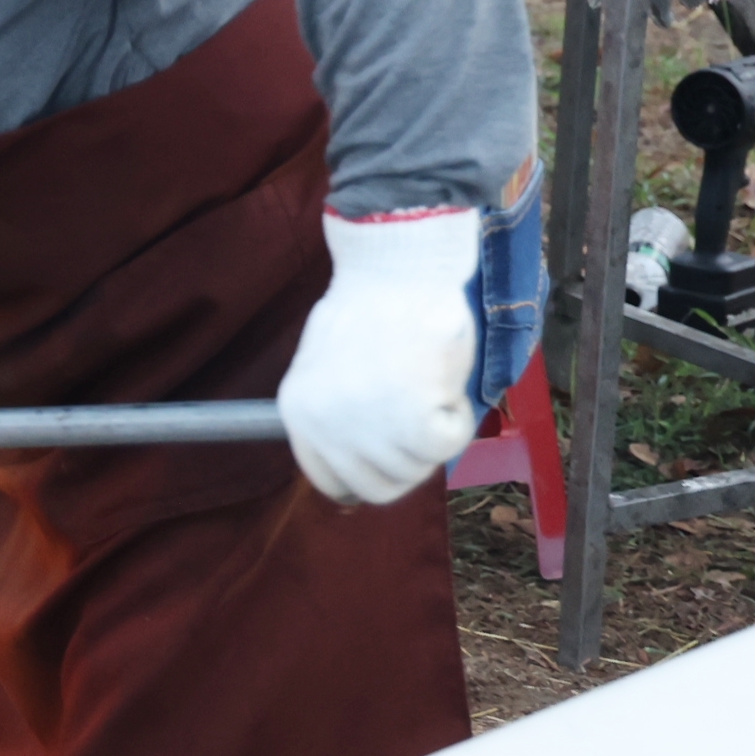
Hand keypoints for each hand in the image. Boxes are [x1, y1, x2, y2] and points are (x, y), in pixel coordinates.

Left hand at [277, 208, 480, 504]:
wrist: (397, 268)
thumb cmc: (370, 304)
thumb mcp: (329, 364)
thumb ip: (338, 409)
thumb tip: (356, 450)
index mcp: (298, 410)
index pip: (328, 478)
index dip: (363, 475)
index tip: (387, 462)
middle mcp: (324, 428)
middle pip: (378, 487)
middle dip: (407, 458)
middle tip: (419, 412)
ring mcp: (367, 431)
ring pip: (418, 467)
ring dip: (433, 431)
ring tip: (423, 377)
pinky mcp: (413, 424)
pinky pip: (449, 444)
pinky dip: (456, 415)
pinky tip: (440, 375)